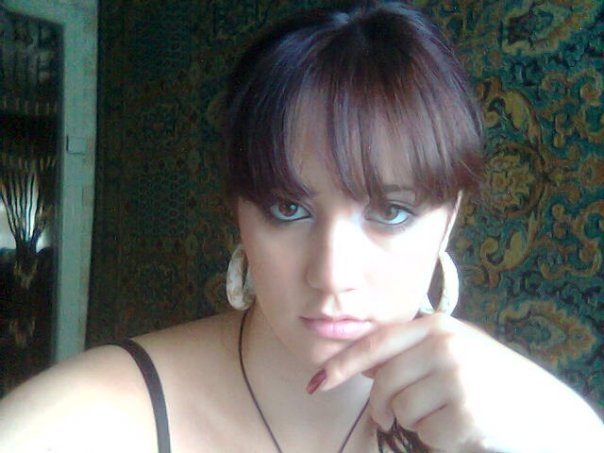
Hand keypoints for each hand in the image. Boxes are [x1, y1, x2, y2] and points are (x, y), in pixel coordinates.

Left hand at [309, 314, 603, 451]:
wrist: (544, 409)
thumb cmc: (491, 378)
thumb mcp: (453, 350)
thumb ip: (410, 352)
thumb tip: (362, 365)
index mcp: (438, 327)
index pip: (376, 344)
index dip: (342, 364)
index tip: (316, 381)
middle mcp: (446, 346)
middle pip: (383, 384)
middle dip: (382, 405)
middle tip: (398, 414)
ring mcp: (458, 378)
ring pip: (401, 411)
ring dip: (416, 421)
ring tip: (448, 412)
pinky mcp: (467, 414)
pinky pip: (425, 435)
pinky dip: (437, 439)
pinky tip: (462, 426)